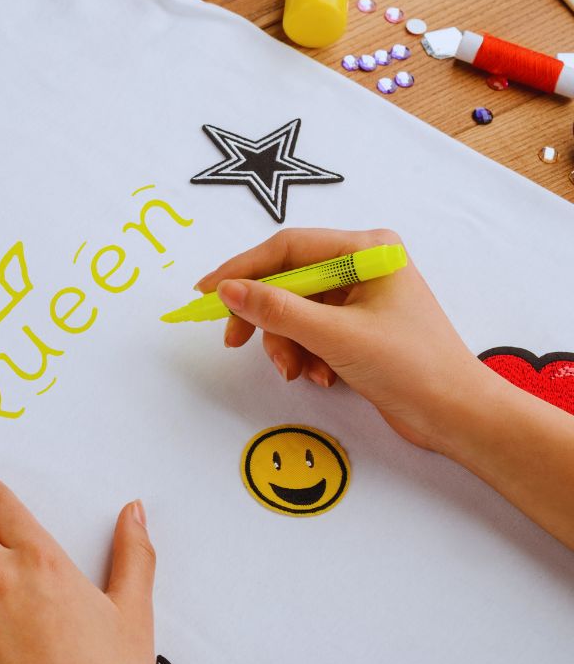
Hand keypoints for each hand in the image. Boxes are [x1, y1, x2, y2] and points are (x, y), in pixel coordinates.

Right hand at [195, 227, 487, 452]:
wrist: (457, 416)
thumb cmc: (411, 366)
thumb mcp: (335, 336)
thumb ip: (277, 310)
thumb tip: (227, 290)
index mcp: (367, 249)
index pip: (287, 247)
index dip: (241, 269)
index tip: (206, 293)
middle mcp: (363, 264)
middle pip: (288, 279)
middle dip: (265, 317)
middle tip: (235, 341)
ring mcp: (361, 296)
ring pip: (295, 311)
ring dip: (288, 344)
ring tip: (298, 372)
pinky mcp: (359, 326)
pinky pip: (311, 330)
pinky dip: (307, 354)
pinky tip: (322, 377)